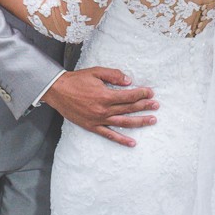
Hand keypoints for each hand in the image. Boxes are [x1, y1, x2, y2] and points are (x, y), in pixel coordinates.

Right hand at [42, 67, 158, 146]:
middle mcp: (103, 110)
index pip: (129, 96)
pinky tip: (132, 143)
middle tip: (156, 106)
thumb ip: (113, 75)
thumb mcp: (96, 72)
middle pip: (129, 109)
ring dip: (139, 122)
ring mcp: (98, 120)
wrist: (57, 91)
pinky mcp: (92, 126)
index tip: (150, 92)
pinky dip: (121, 140)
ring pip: (123, 123)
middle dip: (144, 106)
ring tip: (152, 120)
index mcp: (105, 95)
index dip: (141, 94)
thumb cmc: (77, 80)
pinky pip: (109, 135)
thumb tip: (129, 81)